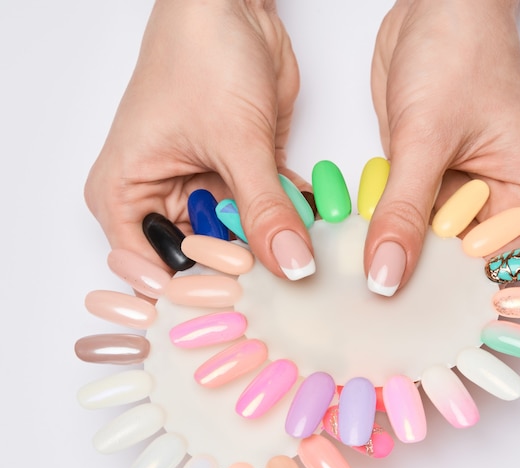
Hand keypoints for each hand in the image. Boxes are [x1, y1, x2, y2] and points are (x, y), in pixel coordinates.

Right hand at [85, 0, 313, 278]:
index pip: (152, 270)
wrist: (234, 6)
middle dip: (241, 273)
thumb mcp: (234, 140)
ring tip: (304, 263)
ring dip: (270, 246)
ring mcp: (202, 192)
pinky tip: (315, 231)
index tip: (237, 308)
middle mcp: (160, 201)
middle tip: (280, 292)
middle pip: (199, 262)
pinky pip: (263, 215)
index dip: (194, 292)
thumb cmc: (200, 53)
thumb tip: (289, 264)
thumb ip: (262, 208)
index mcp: (126, 196)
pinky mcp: (238, 181)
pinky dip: (287, 220)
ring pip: (237, 242)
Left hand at [367, 0, 519, 295]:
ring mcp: (463, 199)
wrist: (435, 10)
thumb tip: (387, 274)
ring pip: (423, 247)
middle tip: (363, 290)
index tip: (392, 304)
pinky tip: (354, 237)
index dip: (439, 290)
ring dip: (390, 248)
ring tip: (352, 269)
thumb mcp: (427, 138)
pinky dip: (380, 226)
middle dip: (409, 270)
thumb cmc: (458, 53)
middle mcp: (501, 206)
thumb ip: (404, 212)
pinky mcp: (431, 188)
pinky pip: (404, 222)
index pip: (485, 270)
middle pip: (452, 265)